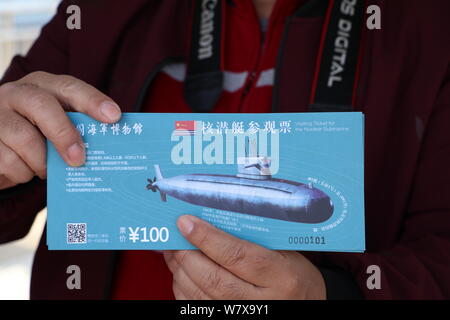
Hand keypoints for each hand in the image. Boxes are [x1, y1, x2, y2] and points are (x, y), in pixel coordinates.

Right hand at [0, 71, 120, 189]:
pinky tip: (23, 169)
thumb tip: (109, 149)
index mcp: (43, 86)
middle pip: (42, 107)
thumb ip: (77, 128)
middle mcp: (17, 94)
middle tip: (79, 159)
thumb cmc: (36, 134)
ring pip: (24, 141)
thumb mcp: (56, 124)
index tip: (114, 116)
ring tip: (46, 168)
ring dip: (41, 163)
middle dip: (64, 134)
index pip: (70, 87)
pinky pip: (8, 162)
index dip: (92, 101)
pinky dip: (22, 173)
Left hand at [164, 215, 325, 299]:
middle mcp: (263, 302)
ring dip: (180, 271)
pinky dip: (183, 290)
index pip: (237, 255)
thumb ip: (252, 240)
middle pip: (214, 278)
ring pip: (201, 296)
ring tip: (174, 252)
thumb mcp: (284, 253)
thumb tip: (210, 222)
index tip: (186, 222)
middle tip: (174, 237)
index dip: (207, 238)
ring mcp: (244, 317)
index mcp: (281, 277)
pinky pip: (197, 309)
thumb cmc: (294, 277)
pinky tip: (182, 274)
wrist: (305, 307)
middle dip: (187, 255)